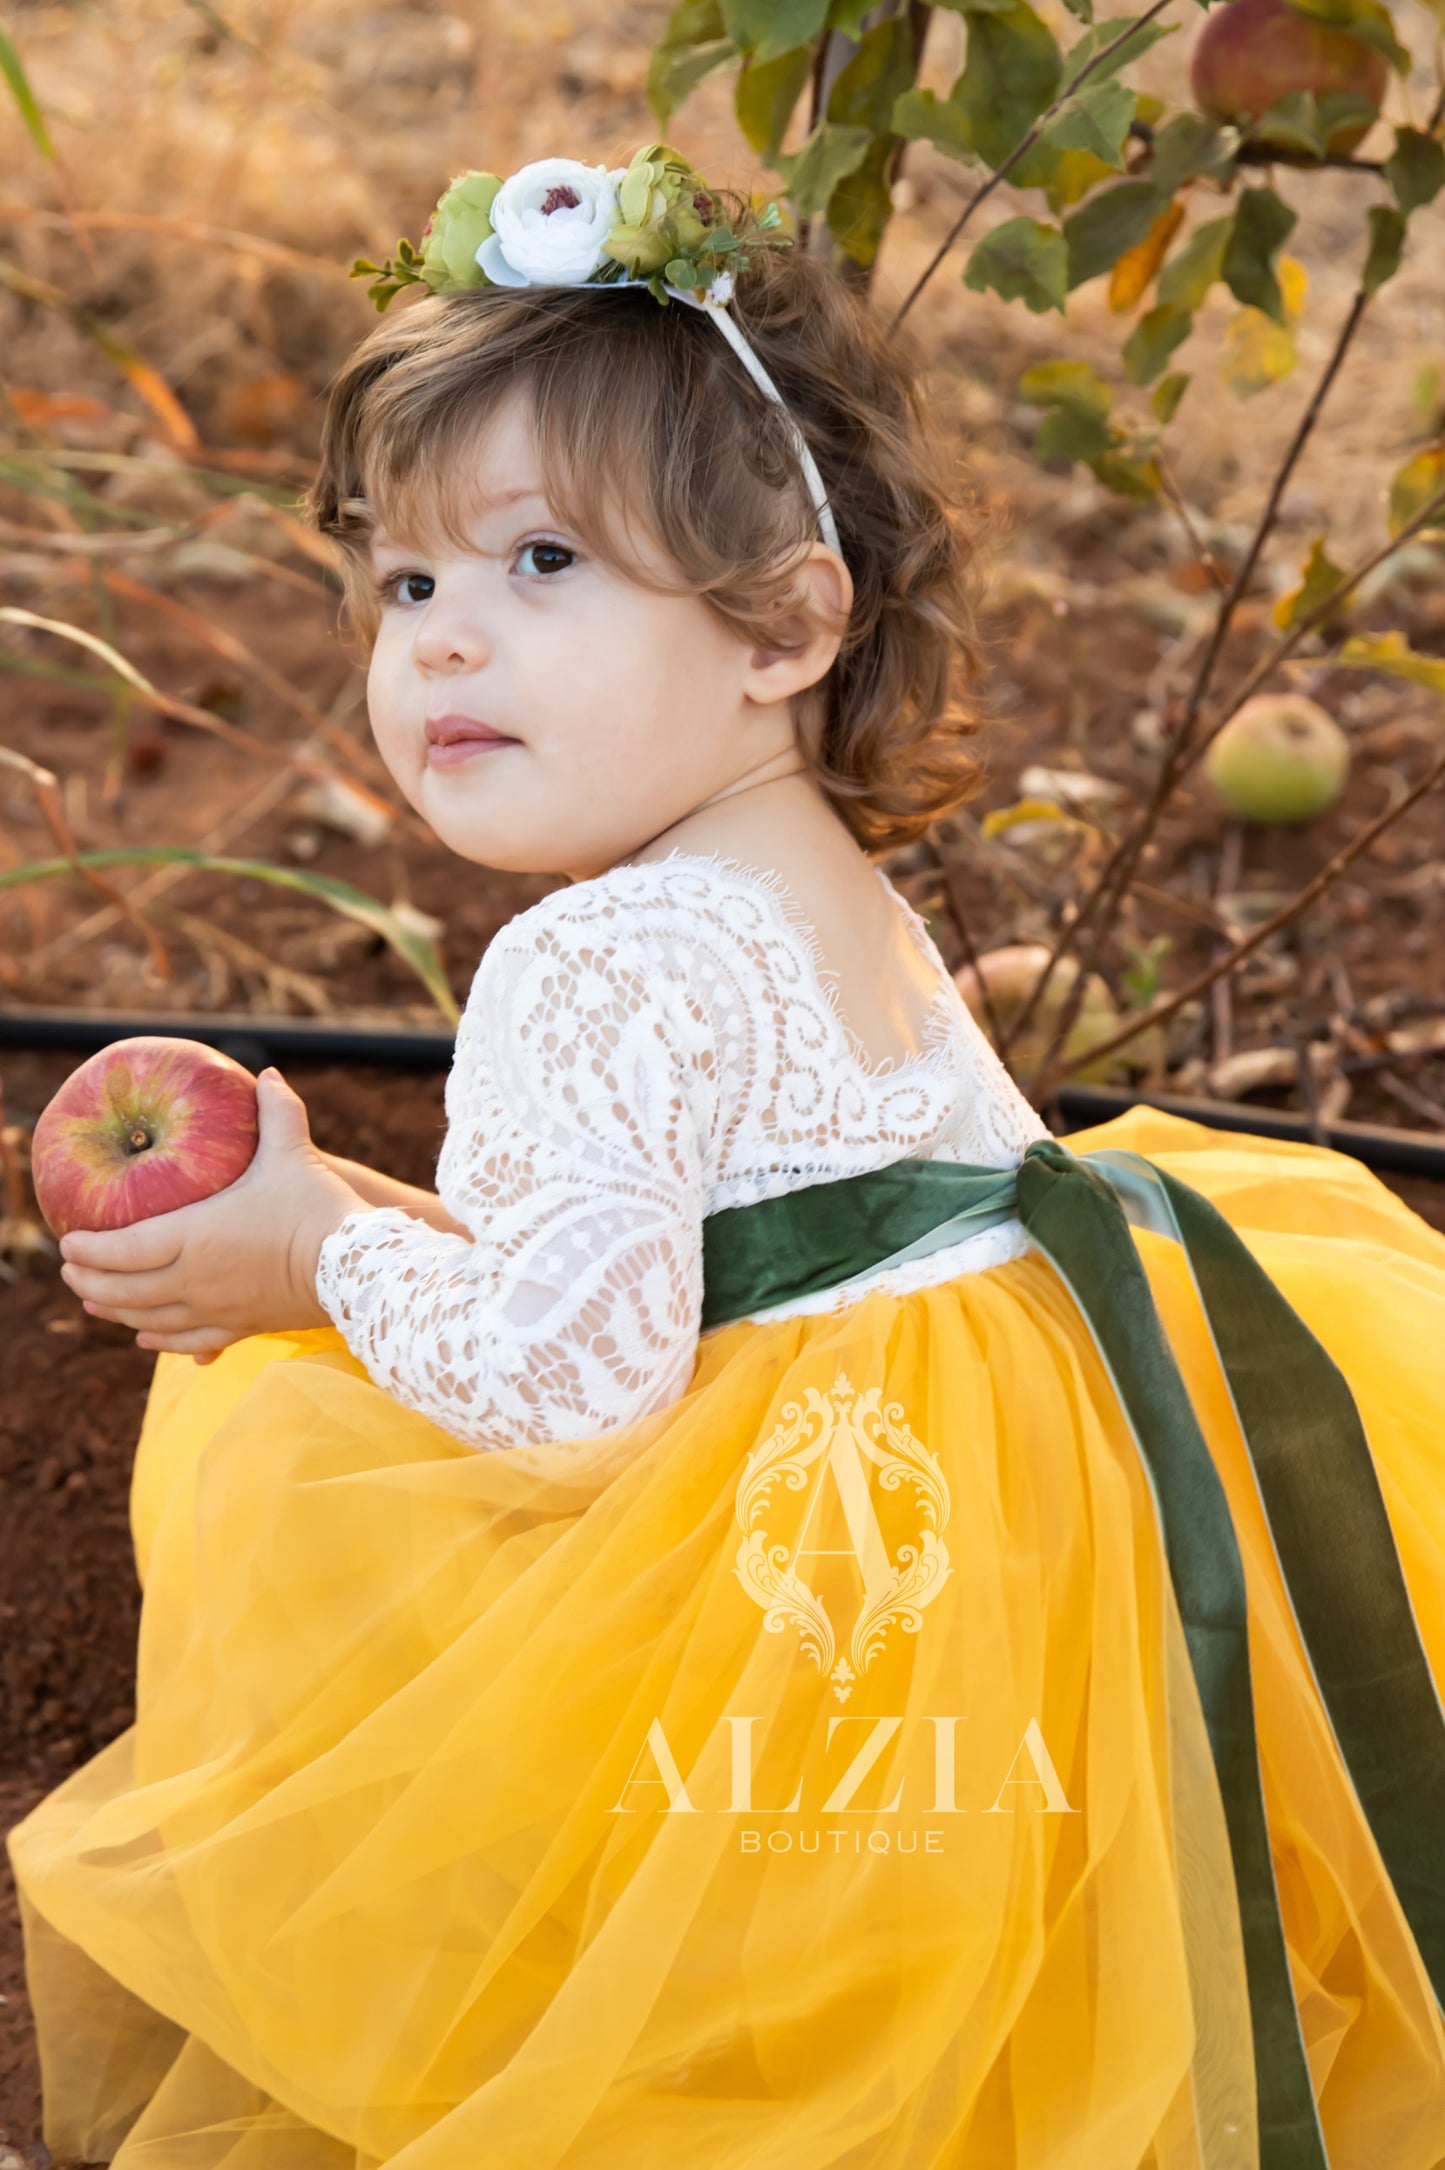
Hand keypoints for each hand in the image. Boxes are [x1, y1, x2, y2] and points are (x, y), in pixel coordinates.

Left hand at [57, 1067, 369, 1364]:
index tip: (66, 1243)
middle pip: (123, 1290)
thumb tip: (269, 1074)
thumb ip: (277, 1112)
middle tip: (69, 1272)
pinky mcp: (241, 1329)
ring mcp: (216, 1310)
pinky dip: (159, 1340)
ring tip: (94, 1304)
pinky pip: (187, 1342)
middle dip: (89, 1283)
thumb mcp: (293, 1153)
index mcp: (194, 1236)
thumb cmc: (319, 1208)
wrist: (359, 1269)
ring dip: (115, 1313)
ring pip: (148, 1320)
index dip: (88, 1249)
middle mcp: (194, 1279)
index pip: (121, 1249)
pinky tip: (146, 1337)